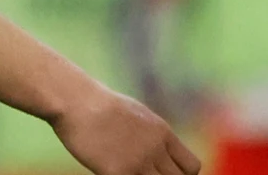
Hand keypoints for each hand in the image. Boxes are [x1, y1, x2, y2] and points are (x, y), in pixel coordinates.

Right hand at [52, 89, 199, 174]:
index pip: (191, 167)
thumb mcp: (135, 113)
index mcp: (162, 133)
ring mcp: (139, 162)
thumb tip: (155, 145)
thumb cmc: (97, 103)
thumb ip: (150, 133)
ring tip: (128, 172)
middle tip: (145, 174)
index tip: (164, 173)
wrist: (75, 101)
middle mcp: (155, 149)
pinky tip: (110, 173)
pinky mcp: (119, 172)